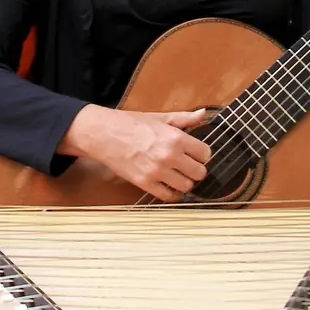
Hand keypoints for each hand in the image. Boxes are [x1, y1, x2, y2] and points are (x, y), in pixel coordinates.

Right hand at [59, 105, 211, 201]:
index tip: (197, 154)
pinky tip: (171, 187)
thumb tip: (202, 113)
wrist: (105, 134)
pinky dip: (173, 194)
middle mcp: (170, 156)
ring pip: (186, 186)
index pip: (205, 154)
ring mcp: (157, 171)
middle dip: (197, 170)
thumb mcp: (160, 118)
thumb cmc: (132, 124)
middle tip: (190, 167)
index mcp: (176, 138)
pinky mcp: (145, 183)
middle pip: (199, 173)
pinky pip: (168, 196)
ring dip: (186, 183)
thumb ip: (184, 119)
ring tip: (180, 177)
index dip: (202, 154)